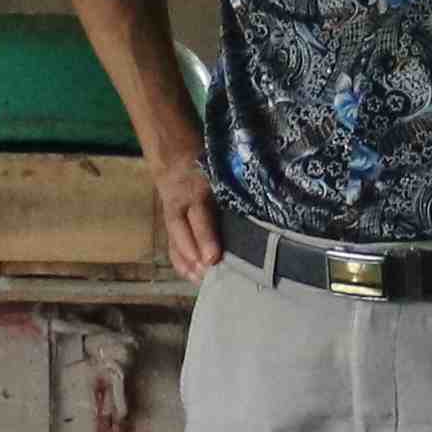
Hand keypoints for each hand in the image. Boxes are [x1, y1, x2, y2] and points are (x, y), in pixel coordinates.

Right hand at [143, 149, 222, 282]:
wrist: (173, 151)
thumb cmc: (205, 160)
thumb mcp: (218, 167)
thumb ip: (232, 186)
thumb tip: (262, 209)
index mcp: (197, 186)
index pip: (200, 214)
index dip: (205, 236)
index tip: (213, 257)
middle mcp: (182, 200)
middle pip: (184, 230)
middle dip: (196, 253)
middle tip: (208, 272)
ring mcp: (172, 211)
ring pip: (175, 237)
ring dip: (186, 260)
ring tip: (199, 279)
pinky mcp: (169, 219)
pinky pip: (171, 240)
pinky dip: (179, 259)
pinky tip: (190, 274)